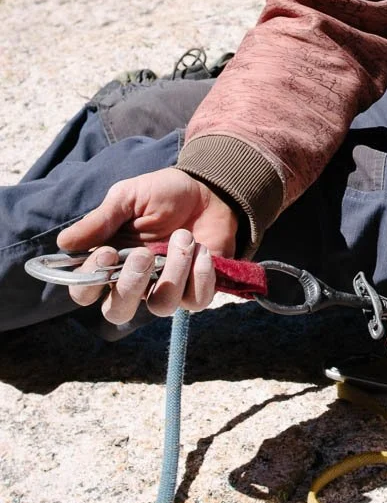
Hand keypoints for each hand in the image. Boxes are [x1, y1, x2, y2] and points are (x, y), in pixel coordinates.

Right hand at [55, 167, 238, 323]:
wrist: (207, 189)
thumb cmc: (161, 194)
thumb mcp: (127, 198)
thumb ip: (100, 221)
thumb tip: (64, 243)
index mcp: (108, 263)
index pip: (84, 291)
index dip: (90, 280)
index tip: (107, 253)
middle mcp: (134, 283)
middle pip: (117, 312)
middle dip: (130, 286)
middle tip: (144, 255)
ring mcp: (165, 288)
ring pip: (161, 307)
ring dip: (174, 273)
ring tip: (184, 238)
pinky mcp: (196, 290)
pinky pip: (195, 301)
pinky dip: (201, 276)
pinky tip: (203, 250)